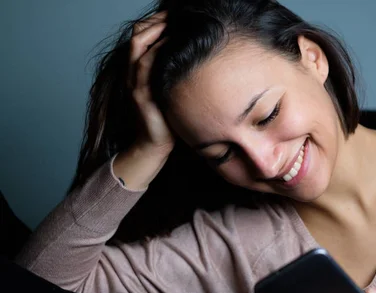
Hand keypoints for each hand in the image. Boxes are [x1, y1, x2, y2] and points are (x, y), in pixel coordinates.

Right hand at [128, 11, 174, 155]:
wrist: (155, 146)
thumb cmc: (167, 119)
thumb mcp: (170, 90)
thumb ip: (173, 73)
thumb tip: (193, 56)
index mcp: (138, 70)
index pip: (141, 36)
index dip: (154, 22)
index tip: (173, 15)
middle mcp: (133, 73)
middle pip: (137, 35)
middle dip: (155, 21)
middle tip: (173, 14)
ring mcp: (135, 83)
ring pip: (137, 46)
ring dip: (155, 31)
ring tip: (172, 22)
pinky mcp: (141, 95)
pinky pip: (145, 67)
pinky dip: (156, 52)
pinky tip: (170, 45)